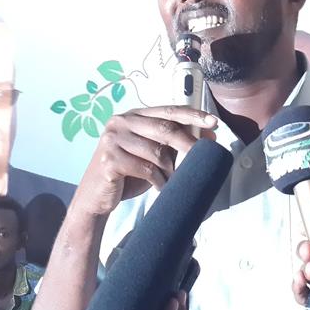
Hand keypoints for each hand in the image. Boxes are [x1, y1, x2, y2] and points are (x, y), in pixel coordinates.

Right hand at [72, 106, 217, 216]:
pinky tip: (162, 188)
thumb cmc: (128, 175)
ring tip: (176, 180)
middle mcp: (120, 122)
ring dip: (172, 169)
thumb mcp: (154, 155)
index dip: (192, 115)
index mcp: (133, 115)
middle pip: (164, 128)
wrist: (96, 198)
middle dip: (189, 143)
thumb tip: (209, 136)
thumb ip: (175, 144)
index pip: (168, 110)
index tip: (213, 122)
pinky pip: (146, 169)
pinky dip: (159, 180)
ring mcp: (112, 139)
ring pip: (157, 151)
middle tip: (205, 156)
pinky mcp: (109, 160)